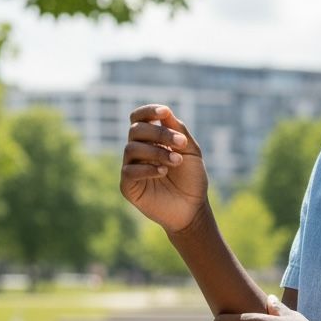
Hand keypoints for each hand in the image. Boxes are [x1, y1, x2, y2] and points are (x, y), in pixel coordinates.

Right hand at [120, 104, 207, 233]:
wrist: (193, 208)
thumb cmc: (191, 179)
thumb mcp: (190, 151)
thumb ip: (178, 130)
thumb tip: (165, 112)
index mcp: (150, 139)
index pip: (139, 118)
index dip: (148, 111)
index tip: (165, 112)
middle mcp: (137, 150)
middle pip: (136, 130)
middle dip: (160, 133)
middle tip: (181, 143)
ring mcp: (131, 167)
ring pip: (132, 148)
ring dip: (157, 152)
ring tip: (177, 161)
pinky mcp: (127, 186)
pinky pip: (129, 171)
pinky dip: (147, 168)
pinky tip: (163, 172)